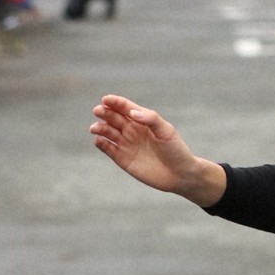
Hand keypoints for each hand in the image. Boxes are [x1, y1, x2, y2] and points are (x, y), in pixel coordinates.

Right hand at [91, 95, 215, 202]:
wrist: (179, 174)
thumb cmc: (176, 149)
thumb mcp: (166, 131)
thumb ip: (150, 119)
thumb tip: (132, 112)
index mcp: (143, 120)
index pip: (126, 107)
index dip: (115, 102)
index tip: (106, 99)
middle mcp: (132, 130)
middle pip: (114, 118)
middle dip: (105, 113)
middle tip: (98, 111)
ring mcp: (126, 144)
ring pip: (108, 132)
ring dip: (100, 128)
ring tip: (95, 128)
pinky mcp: (122, 159)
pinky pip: (108, 149)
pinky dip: (101, 144)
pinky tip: (99, 140)